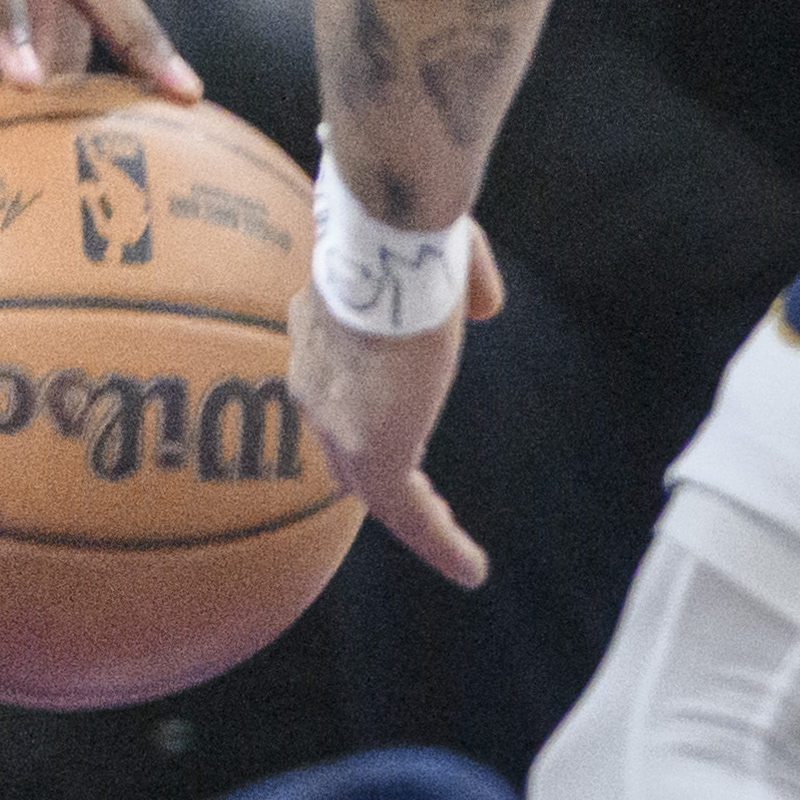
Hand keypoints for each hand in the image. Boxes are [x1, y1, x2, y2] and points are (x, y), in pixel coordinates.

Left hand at [287, 223, 503, 586]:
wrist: (394, 241)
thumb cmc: (414, 232)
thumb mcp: (439, 254)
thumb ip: (461, 282)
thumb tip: (485, 307)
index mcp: (318, 333)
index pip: (334, 392)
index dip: (361, 414)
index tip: (390, 422)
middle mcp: (314, 384)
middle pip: (343, 449)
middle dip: (377, 478)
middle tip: (419, 511)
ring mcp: (336, 421)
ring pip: (373, 489)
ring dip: (413, 520)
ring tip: (455, 554)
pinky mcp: (373, 449)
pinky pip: (406, 513)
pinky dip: (438, 543)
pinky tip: (471, 568)